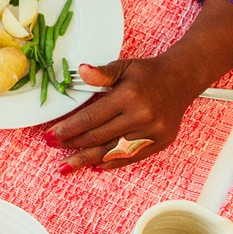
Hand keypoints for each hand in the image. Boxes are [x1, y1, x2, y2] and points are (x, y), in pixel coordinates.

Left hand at [50, 55, 200, 169]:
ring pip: (112, 151)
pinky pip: (131, 157)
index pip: (91, 118)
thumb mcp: (123, 67)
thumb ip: (101, 73)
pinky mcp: (160, 142)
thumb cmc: (148, 73)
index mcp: (128, 96)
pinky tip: (94, 166)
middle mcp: (140, 116)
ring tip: (67, 166)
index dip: (69, 128)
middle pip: (98, 136)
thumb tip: (82, 70)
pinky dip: (111, 163)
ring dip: (87, 159)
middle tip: (54, 148)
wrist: (181, 80)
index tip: (51, 135)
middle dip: (73, 144)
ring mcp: (152, 132)